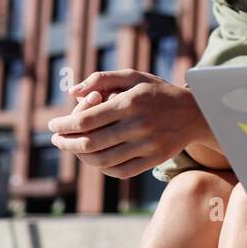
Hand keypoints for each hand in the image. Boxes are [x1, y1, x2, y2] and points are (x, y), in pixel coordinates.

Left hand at [46, 69, 210, 179]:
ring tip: (74, 148)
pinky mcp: (153, 160)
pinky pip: (119, 171)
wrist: (195, 113)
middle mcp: (139, 125)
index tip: (52, 125)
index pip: (86, 119)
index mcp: (131, 102)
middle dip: (66, 142)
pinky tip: (95, 158)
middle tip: (57, 139)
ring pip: (101, 160)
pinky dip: (101, 167)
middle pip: (90, 142)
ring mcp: (147, 145)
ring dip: (80, 156)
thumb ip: (102, 79)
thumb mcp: (133, 77)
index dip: (63, 124)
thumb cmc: (157, 92)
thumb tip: (73, 93)